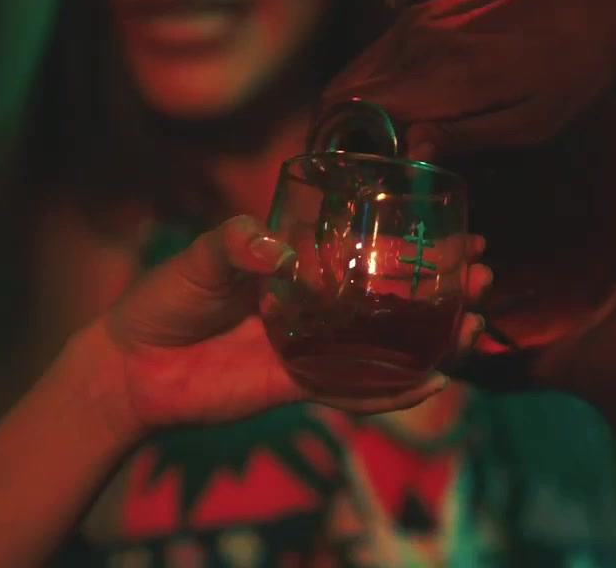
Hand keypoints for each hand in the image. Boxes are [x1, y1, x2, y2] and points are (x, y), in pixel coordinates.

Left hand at [103, 215, 492, 430]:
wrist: (133, 367)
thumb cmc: (166, 298)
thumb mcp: (202, 257)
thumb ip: (235, 244)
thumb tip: (274, 249)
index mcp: (300, 262)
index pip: (368, 245)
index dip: (415, 237)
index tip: (457, 227)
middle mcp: (318, 303)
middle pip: (393, 295)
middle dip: (443, 286)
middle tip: (482, 273)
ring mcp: (314, 346)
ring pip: (386, 343)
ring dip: (432, 335)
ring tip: (473, 322)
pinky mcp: (300, 385)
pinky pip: (355, 389)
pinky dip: (393, 389)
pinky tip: (430, 380)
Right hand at [319, 0, 615, 159]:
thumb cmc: (576, 70)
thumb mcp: (532, 122)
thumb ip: (466, 135)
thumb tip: (407, 151)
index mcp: (441, 71)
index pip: (349, 108)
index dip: (338, 149)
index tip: (349, 184)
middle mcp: (417, 39)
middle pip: (341, 93)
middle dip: (340, 136)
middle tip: (361, 176)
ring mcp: (418, 20)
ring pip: (356, 73)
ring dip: (357, 112)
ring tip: (383, 153)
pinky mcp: (427, 11)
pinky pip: (380, 57)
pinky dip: (377, 88)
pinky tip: (405, 116)